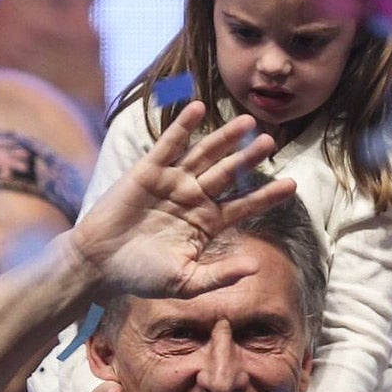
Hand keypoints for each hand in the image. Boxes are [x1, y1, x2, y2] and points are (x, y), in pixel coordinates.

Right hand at [68, 104, 296, 300]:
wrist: (99, 265)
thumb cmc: (141, 277)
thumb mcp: (185, 282)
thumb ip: (219, 275)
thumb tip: (255, 267)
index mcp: (206, 224)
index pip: (243, 205)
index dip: (267, 196)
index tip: (292, 185)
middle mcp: (193, 199)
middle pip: (228, 174)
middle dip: (249, 158)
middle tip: (272, 141)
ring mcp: (172, 182)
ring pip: (204, 155)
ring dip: (225, 138)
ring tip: (247, 123)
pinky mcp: (148, 170)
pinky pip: (169, 144)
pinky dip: (183, 126)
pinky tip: (199, 109)